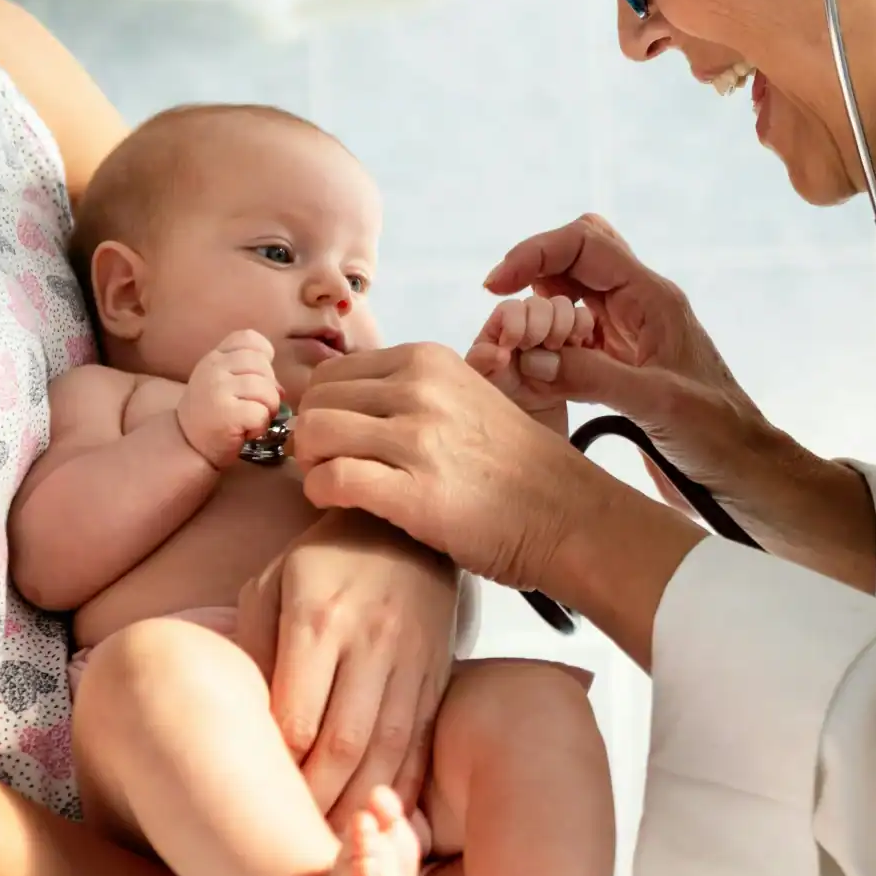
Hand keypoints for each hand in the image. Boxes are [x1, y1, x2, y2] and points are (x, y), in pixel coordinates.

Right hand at [176, 330, 280, 467]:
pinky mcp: (226, 414)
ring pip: (267, 390)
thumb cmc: (211, 414)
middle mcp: (214, 368)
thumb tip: (280, 389)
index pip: (248, 338)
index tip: (256, 377)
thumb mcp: (224, 384)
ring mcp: (218, 389)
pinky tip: (247, 431)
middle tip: (254, 406)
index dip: (262, 356)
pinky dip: (260, 426)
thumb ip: (251, 375)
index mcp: (215, 357)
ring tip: (251, 419)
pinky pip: (261, 413)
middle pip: (263, 365)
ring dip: (267, 409)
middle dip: (268, 389)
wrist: (186, 445)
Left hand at [236, 509, 457, 821]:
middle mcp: (369, 640)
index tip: (261, 797)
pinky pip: (423, 741)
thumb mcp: (268, 585)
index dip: (278, 767)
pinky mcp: (439, 671)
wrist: (399, 527)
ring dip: (360, 805)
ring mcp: (411, 657)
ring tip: (335, 840)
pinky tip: (382, 815)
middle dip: (317, 801)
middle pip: (344, 744)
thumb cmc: (320, 563)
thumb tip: (240, 720)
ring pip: (388, 750)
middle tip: (295, 838)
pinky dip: (404, 786)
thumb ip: (251, 647)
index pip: (296, 717)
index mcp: (318, 618)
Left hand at [295, 342, 706, 668]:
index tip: (330, 437)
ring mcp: (418, 438)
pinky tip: (337, 504)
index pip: (333, 372)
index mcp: (429, 360)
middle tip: (324, 465)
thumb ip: (411, 392)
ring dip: (309, 463)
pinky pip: (331, 480)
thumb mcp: (465, 400)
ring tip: (329, 483)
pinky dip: (321, 493)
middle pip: (316, 399)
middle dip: (308, 435)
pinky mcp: (414, 492)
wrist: (567, 515)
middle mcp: (420, 388)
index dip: (320, 407)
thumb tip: (343, 398)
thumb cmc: (514, 467)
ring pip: (314, 432)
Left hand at [466, 294, 595, 433]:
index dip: (515, 320)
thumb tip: (498, 351)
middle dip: (540, 321)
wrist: (534, 452)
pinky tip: (581, 345)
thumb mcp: (483, 394)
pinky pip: (583, 323)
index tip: (515, 346)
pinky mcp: (578, 352)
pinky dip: (584, 326)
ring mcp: (553, 342)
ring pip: (561, 308)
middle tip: (543, 348)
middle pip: (536, 305)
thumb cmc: (500, 422)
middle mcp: (525, 336)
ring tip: (562, 347)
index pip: (509, 310)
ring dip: (563, 322)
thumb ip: (480, 367)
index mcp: (497, 340)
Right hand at [481, 214, 768, 494]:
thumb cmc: (718, 434)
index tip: (495, 285)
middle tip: (500, 301)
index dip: (535, 253)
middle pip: (578, 253)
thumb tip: (532, 357)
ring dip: (539, 306)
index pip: (585, 243)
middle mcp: (640, 305)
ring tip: (515, 342)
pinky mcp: (622, 361)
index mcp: (653, 297)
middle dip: (534, 268)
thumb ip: (594, 376)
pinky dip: (548, 341)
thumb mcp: (657, 404)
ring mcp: (630, 332)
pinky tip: (534, 368)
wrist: (745, 469)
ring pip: (574, 292)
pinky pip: (575, 333)